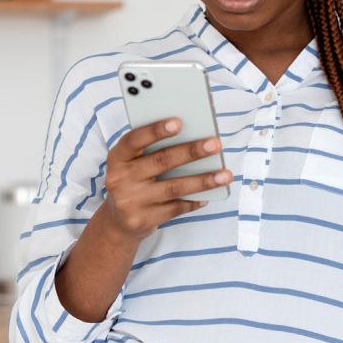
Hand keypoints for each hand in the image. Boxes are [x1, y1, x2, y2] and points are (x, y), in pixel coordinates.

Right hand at [104, 117, 228, 241]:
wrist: (119, 220)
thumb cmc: (134, 180)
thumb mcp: (134, 163)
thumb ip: (153, 150)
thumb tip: (192, 138)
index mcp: (117, 157)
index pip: (134, 140)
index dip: (155, 130)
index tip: (179, 122)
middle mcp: (120, 179)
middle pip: (161, 161)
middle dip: (191, 152)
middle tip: (215, 144)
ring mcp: (130, 201)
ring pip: (174, 187)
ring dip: (203, 180)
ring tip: (225, 175)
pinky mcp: (142, 220)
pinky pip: (175, 209)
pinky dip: (194, 201)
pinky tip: (209, 195)